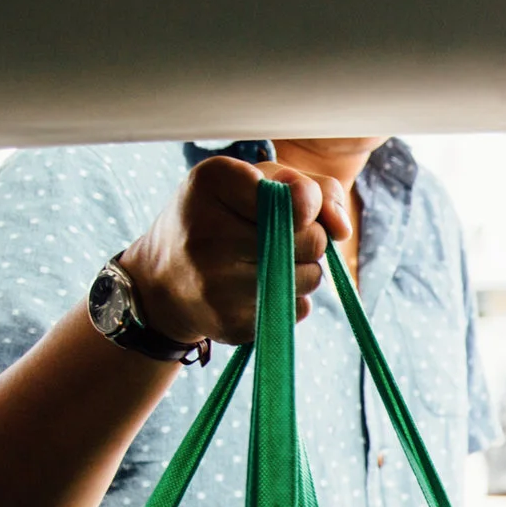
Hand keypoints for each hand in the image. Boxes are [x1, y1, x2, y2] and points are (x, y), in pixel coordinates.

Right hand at [116, 157, 351, 346]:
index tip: (295, 206)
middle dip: (310, 237)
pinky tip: (257, 289)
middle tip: (281, 236)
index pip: (298, 198)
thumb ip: (312, 187)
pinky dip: (290, 298)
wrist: (163, 280)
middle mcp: (208, 234)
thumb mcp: (256, 181)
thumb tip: (342, 229)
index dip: (309, 204)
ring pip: (310, 278)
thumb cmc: (220, 217)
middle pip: (311, 241)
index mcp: (211, 183)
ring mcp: (217, 285)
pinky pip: (297, 309)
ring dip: (303, 269)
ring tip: (266, 261)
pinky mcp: (231, 324)